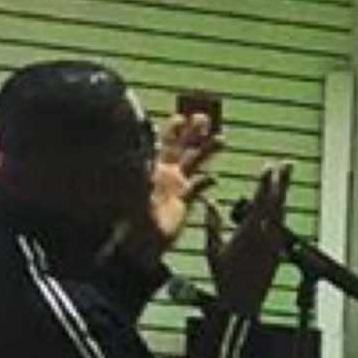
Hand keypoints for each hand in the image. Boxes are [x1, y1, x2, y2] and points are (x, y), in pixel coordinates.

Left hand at [146, 105, 222, 251]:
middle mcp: (165, 172)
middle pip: (182, 147)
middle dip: (193, 132)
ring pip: (195, 163)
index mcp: (152, 165)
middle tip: (205, 117)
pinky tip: (214, 179)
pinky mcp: (184, 201)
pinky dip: (206, 183)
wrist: (142, 240)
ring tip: (222, 139)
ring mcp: (176, 185)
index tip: (182, 117)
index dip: (172, 129)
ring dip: (208, 151)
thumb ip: (143, 169)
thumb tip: (146, 152)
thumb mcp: (137, 188)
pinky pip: (198, 188)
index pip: (163, 141)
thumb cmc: (135, 214)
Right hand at [205, 162, 293, 316]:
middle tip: (288, 164)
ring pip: (282, 214)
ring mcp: (275, 245)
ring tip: (285, 178)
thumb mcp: (213, 250)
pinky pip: (282, 227)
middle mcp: (267, 237)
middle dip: (282, 182)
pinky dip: (281, 212)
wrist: (242, 303)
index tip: (270, 166)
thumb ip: (212, 224)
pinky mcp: (278, 252)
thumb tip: (209, 201)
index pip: (261, 201)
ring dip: (283, 195)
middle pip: (278, 203)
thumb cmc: (225, 279)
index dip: (267, 182)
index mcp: (250, 233)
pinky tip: (280, 205)